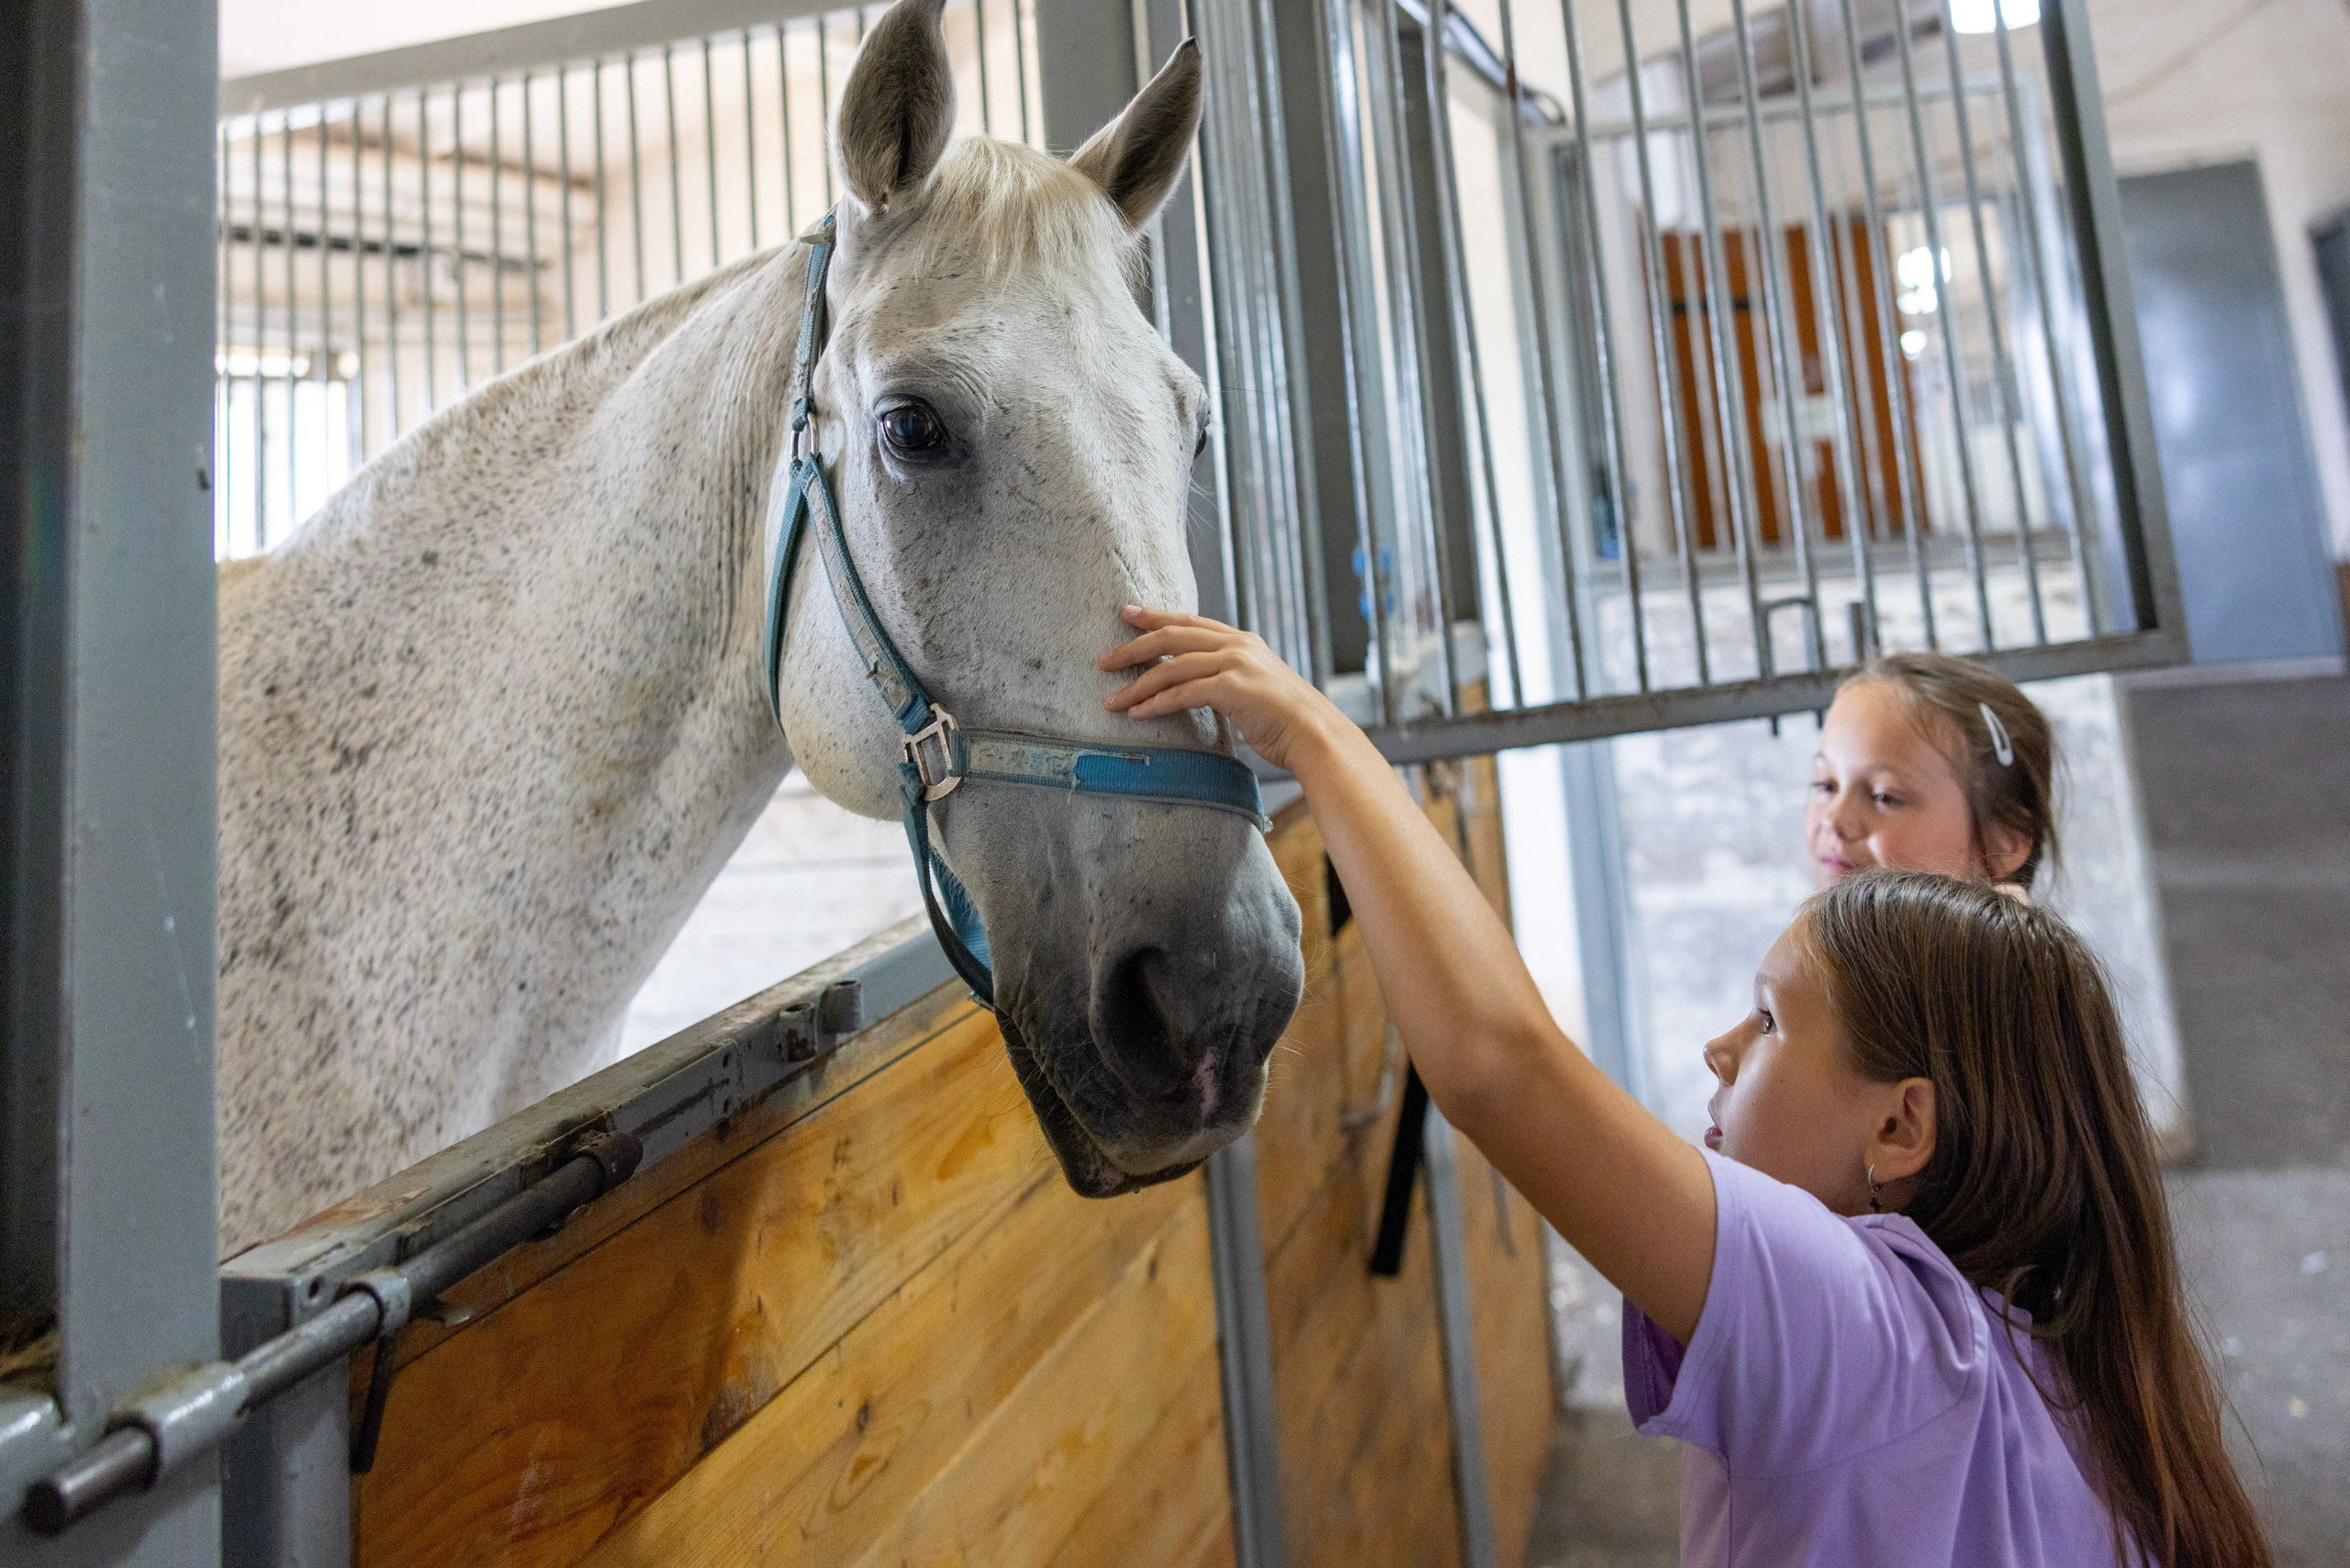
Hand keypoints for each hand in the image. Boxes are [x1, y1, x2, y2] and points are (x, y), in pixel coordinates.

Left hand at [1099, 606, 1347, 773]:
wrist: (1315, 734)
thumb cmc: (1285, 720)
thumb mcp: (1256, 686)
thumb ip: (1229, 678)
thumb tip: (1200, 686)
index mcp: (1242, 641)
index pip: (1189, 623)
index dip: (1156, 616)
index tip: (1129, 613)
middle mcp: (1236, 645)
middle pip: (1173, 637)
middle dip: (1133, 646)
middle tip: (1104, 659)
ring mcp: (1235, 664)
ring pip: (1172, 667)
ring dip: (1137, 685)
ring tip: (1111, 701)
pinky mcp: (1232, 688)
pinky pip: (1183, 692)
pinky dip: (1156, 703)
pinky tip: (1137, 714)